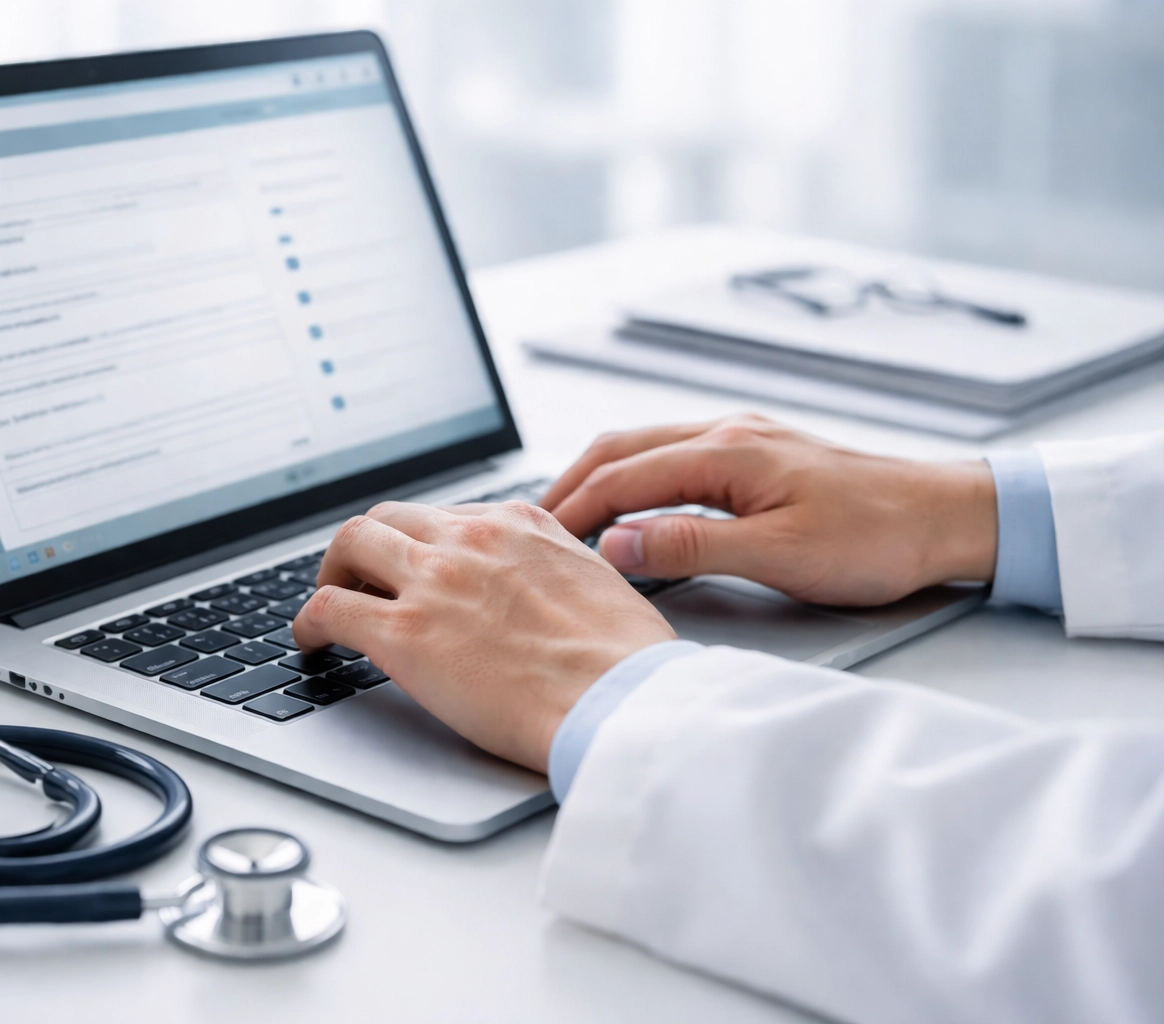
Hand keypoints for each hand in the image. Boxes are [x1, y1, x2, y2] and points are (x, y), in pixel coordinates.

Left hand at [293, 501, 674, 772]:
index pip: (448, 515)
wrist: (621, 700)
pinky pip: (329, 608)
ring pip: (351, 544)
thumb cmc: (626, 661)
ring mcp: (433, 580)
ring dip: (333, 571)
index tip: (415, 567)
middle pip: (391, 518)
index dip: (422, 544)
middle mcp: (471, 538)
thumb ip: (556, 571)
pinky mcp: (404, 633)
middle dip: (370, 546)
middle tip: (362, 579)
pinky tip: (310, 641)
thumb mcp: (600, 583)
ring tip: (330, 603)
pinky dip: (307, 621)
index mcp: (521, 524)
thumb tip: (544, 589)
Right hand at [539, 414, 996, 605]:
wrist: (947, 516)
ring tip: (566, 518)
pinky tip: (629, 505)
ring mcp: (742, 440)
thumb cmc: (878, 536)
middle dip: (569, 485)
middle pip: (620, 449)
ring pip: (643, 448)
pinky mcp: (758, 455)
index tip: (536, 542)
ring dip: (598, 479)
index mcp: (727, 452)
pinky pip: (672, 456)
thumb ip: (692, 546)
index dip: (572, 510)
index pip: (621, 477)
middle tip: (532, 527)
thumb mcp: (779, 555)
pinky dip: (633, 479)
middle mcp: (728, 434)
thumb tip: (618, 543)